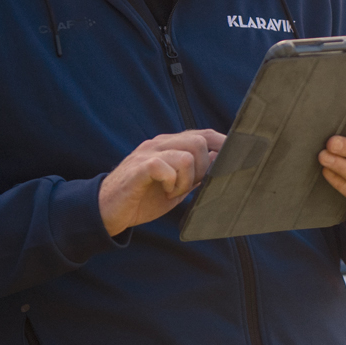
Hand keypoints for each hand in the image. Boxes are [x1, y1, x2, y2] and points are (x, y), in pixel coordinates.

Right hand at [99, 129, 225, 234]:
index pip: (204, 134)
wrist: (107, 210)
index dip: (224, 144)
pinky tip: (163, 191)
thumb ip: (196, 175)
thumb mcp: (176, 187)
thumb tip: (220, 164)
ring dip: (186, 180)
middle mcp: (160, 144)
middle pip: (199, 142)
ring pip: (187, 156)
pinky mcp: (139, 167)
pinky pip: (166, 167)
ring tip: (172, 191)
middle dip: (203, 170)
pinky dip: (171, 183)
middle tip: (188, 187)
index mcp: (171, 146)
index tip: (238, 158)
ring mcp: (149, 153)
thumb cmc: (143, 198)